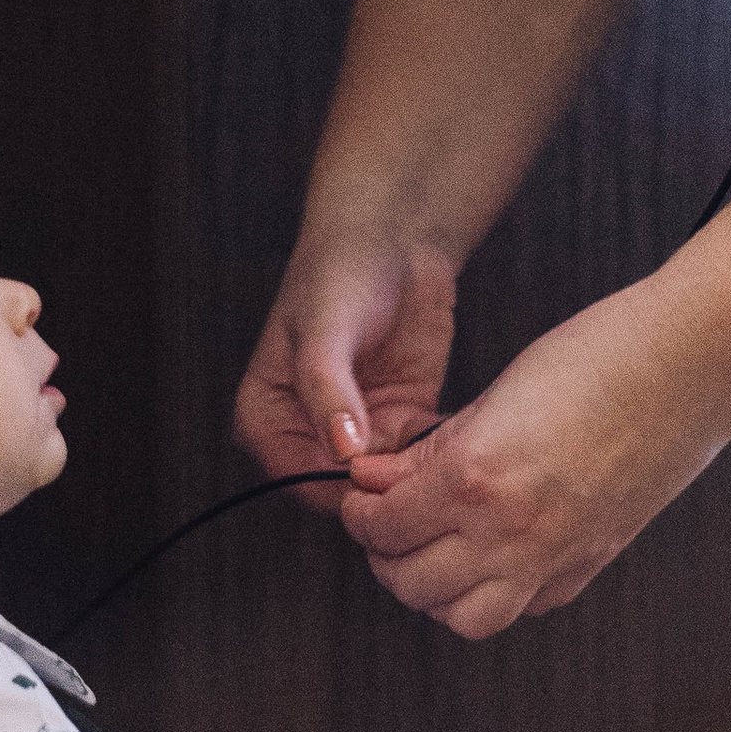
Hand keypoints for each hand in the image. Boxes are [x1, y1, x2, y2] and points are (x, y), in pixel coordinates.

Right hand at [233, 230, 456, 505]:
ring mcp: (356, 433)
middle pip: (346, 492)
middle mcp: (308, 436)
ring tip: (449, 449)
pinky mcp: (399, 423)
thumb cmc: (339, 274)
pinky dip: (440, 455)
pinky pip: (418, 460)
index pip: (302, 483)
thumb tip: (343, 452)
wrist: (391, 239)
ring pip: (387, 482)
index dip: (345, 489)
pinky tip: (462, 434)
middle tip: (430, 467)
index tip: (391, 475)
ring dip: (419, 474)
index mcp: (268, 421)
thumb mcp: (327, 331)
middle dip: (387, 487)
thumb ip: (328, 391)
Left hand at [335, 281, 727, 638]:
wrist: (691, 365)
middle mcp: (510, 531)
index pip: (383, 527)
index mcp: (475, 479)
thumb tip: (376, 479)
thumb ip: (429, 449)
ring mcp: (553, 556)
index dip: (360, 512)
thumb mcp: (493, 395)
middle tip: (386, 524)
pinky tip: (492, 555)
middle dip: (385, 555)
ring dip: (435, 591)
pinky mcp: (589, 564)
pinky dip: (494, 593)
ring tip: (433, 549)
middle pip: (411, 584)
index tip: (364, 494)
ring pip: (462, 618)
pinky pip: (522, 609)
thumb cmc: (598, 356)